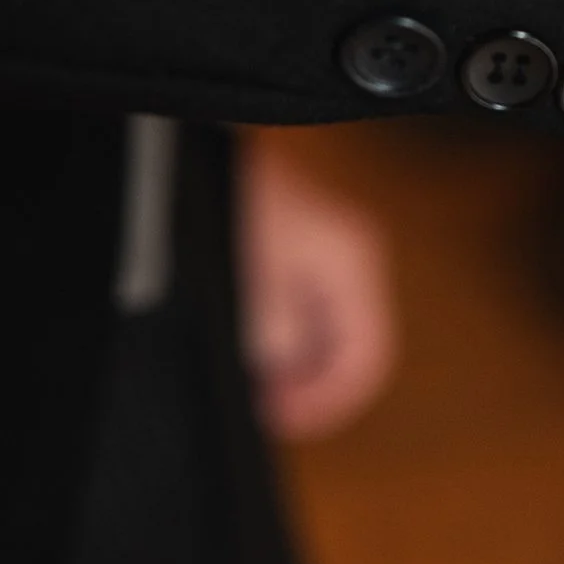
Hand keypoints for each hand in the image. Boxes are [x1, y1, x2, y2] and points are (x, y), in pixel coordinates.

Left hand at [237, 131, 397, 441]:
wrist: (195, 146)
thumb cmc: (229, 199)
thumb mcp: (253, 274)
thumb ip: (276, 330)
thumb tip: (282, 367)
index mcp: (353, 263)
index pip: (368, 359)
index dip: (327, 401)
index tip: (277, 417)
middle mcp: (351, 256)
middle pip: (349, 346)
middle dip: (306, 381)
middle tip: (260, 401)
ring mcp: (327, 248)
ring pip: (323, 329)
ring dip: (289, 359)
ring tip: (247, 372)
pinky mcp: (298, 243)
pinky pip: (300, 306)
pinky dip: (277, 330)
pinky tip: (242, 334)